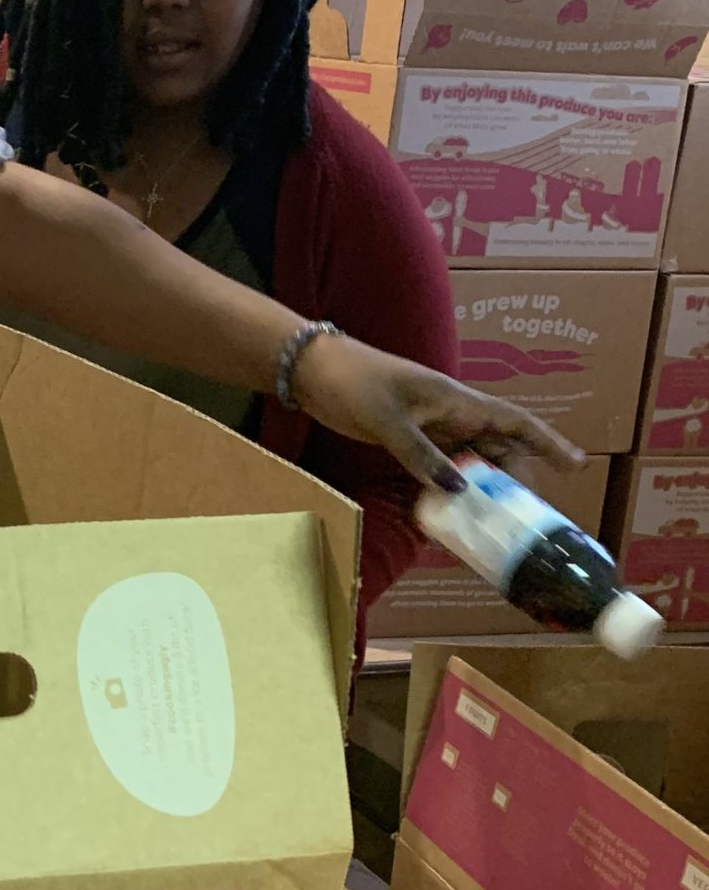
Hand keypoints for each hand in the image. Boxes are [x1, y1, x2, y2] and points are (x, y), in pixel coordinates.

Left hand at [294, 334, 584, 490]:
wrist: (312, 370)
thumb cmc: (354, 383)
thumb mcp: (389, 421)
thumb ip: (421, 456)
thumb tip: (459, 489)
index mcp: (457, 401)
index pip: (514, 422)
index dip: (548, 442)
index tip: (577, 465)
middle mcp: (451, 413)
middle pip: (497, 448)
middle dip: (513, 478)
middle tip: (520, 514)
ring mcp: (430, 426)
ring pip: (469, 459)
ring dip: (480, 486)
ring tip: (490, 520)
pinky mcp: (408, 436)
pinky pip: (440, 464)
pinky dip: (447, 485)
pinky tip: (447, 511)